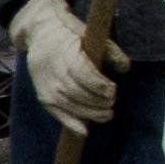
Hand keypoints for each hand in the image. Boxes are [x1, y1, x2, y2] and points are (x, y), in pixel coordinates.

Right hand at [11, 0, 120, 131]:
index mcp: (63, 51)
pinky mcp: (43, 95)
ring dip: (91, 114)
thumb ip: (109, 49)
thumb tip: (125, 68)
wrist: (39, 32)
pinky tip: (85, 131)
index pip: (82, 74)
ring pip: (69, 105)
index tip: (112, 89)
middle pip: (77, 93)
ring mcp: (45, 85)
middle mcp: (51, 70)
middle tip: (111, 102)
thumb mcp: (89, 32)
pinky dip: (71, 124)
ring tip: (107, 114)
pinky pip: (57, 114)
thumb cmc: (70, 32)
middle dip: (98, 102)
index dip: (99, 85)